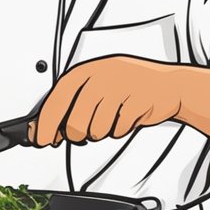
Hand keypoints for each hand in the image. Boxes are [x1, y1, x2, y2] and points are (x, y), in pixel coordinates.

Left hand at [30, 56, 186, 146]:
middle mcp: (101, 76)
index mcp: (86, 70)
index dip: (46, 124)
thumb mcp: (96, 85)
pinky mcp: (136, 103)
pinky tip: (126, 117)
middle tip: (84, 132)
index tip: (41, 140)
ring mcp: (120, 88)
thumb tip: (43, 129)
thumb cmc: (128, 85)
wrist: (168, 85)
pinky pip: (117, 131)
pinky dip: (119, 130)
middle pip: (75, 122)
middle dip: (77, 134)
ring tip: (112, 117)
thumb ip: (70, 104)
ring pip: (96, 131)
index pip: (56, 99)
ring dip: (102, 131)